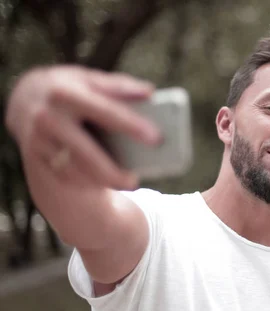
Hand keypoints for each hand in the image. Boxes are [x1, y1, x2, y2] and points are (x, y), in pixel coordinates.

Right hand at [5, 65, 161, 190]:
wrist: (25, 99)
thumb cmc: (69, 88)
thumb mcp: (90, 80)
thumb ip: (119, 86)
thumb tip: (149, 92)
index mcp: (66, 94)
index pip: (105, 111)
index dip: (131, 125)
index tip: (156, 139)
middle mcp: (49, 118)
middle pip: (85, 154)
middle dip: (112, 172)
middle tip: (136, 182)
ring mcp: (39, 140)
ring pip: (74, 171)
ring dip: (101, 181)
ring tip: (127, 182)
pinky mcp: (37, 156)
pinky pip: (65, 176)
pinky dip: (86, 182)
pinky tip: (103, 183)